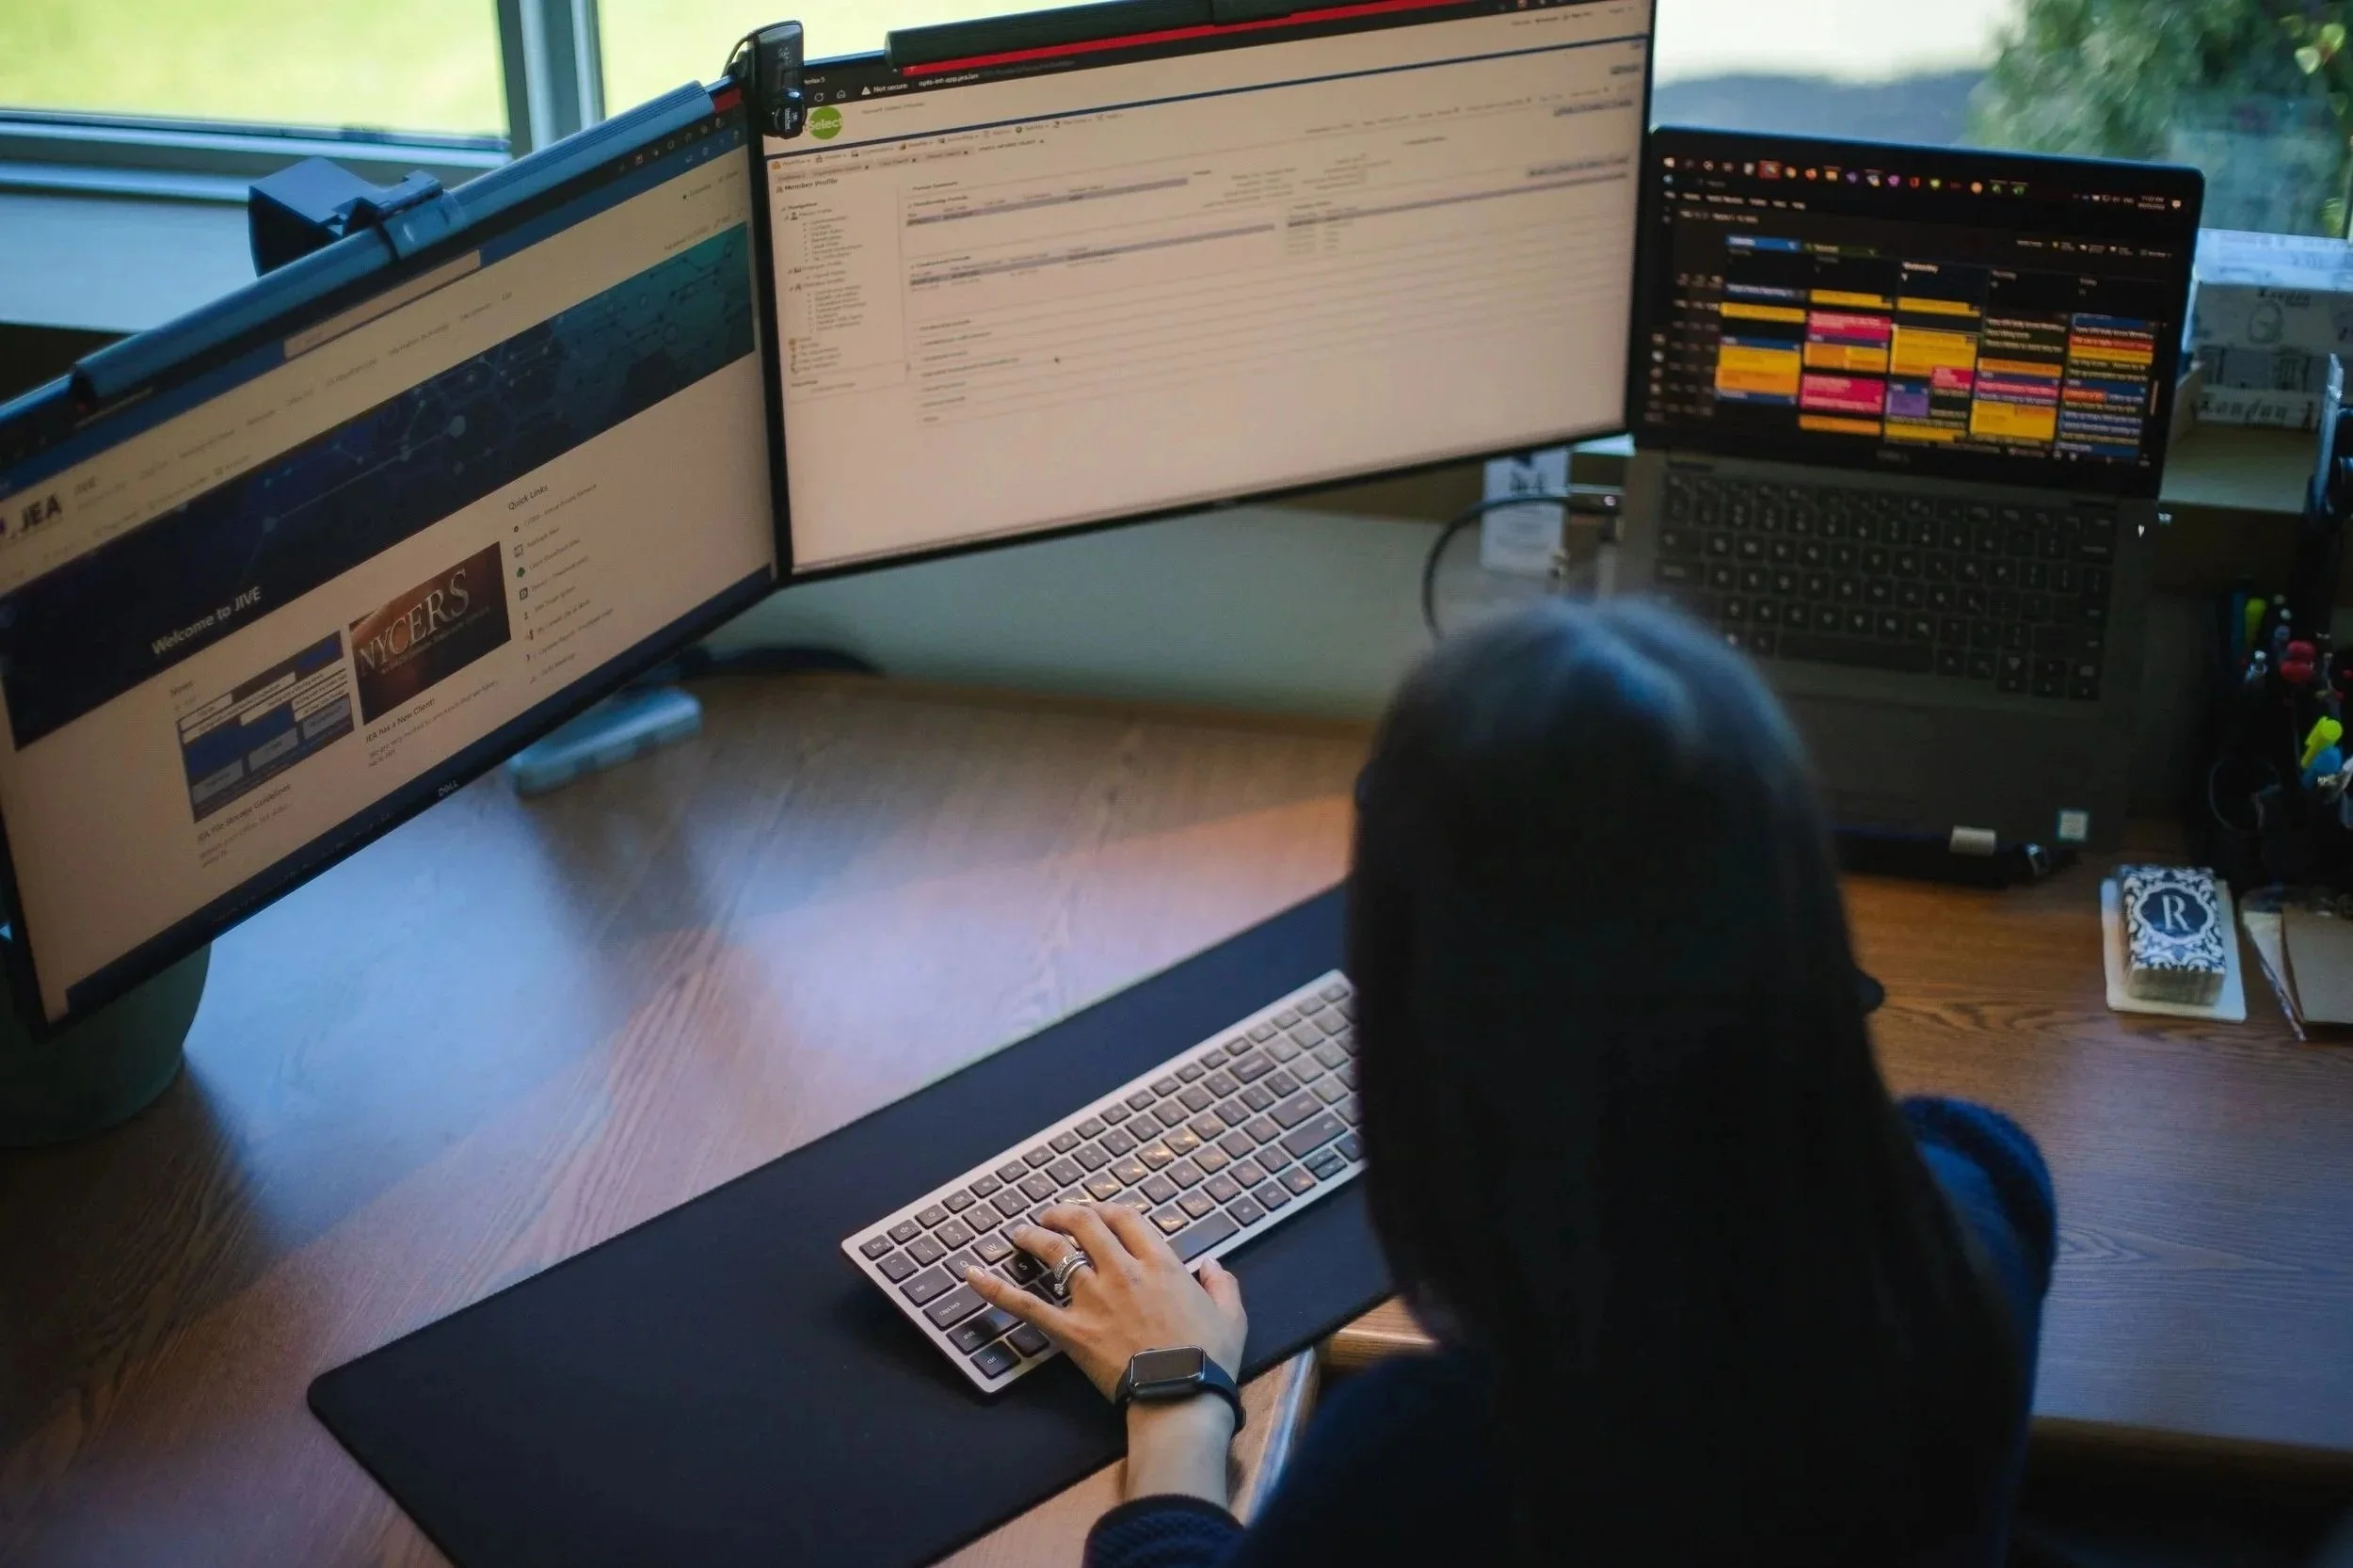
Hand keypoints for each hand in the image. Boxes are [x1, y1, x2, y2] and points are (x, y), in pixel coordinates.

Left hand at [965, 1203, 1247, 1399]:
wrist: (1180, 1397)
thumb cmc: (1208, 1359)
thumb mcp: (1231, 1315)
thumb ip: (1221, 1284)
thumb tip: (1213, 1266)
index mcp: (1161, 1264)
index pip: (1128, 1219)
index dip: (1111, 1210)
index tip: (1102, 1214)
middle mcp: (1123, 1271)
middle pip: (1087, 1224)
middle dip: (1067, 1212)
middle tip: (1054, 1214)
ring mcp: (1093, 1299)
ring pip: (1056, 1252)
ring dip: (1035, 1236)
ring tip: (1021, 1233)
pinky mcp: (1071, 1331)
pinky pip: (1026, 1305)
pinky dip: (996, 1288)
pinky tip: (971, 1274)